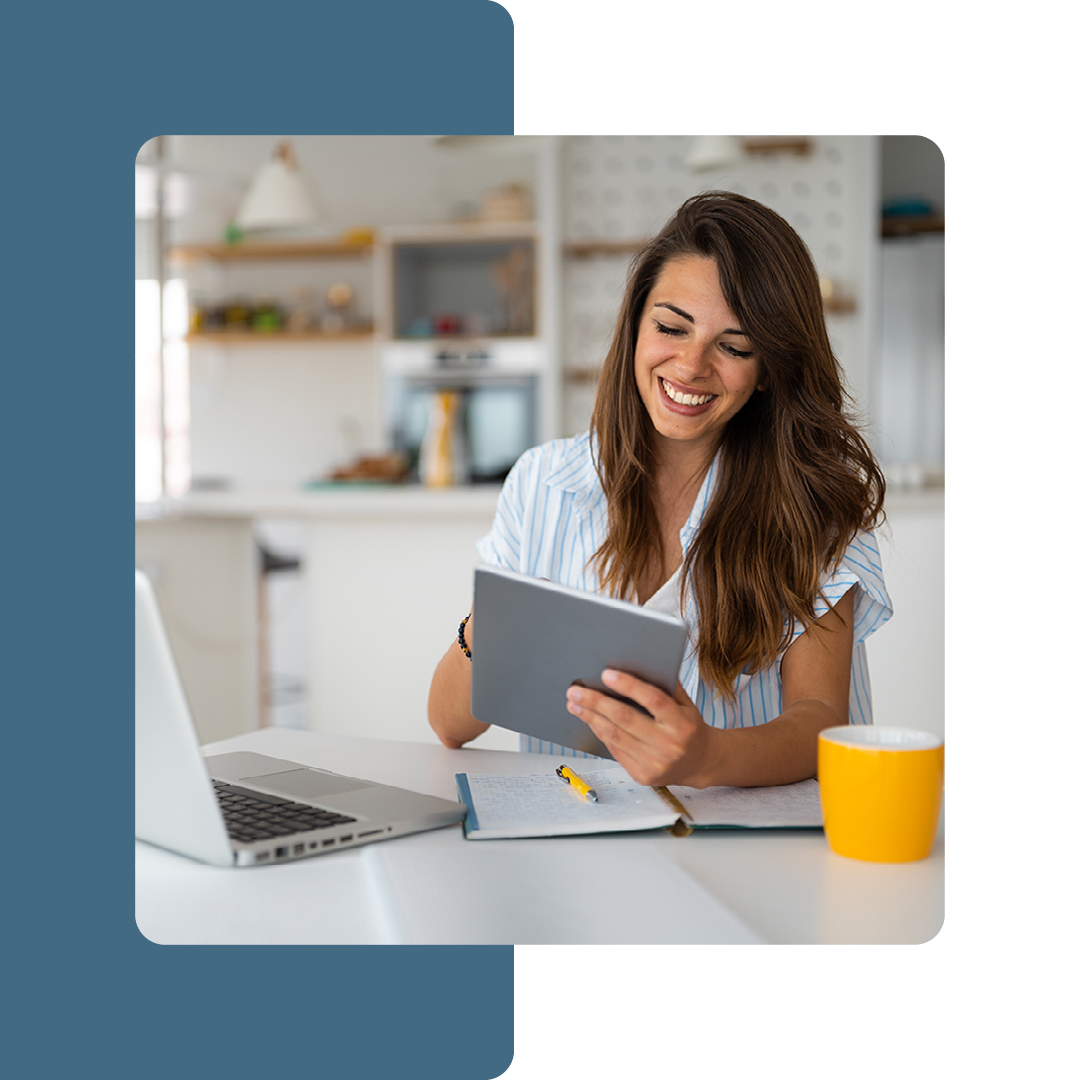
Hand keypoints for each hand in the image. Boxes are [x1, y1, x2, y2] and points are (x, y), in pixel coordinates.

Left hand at [565, 669, 714, 786]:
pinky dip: (600, 732)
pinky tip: (590, 720)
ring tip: (574, 704)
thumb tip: (633, 666)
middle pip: (625, 719)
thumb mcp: (686, 705)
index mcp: (682, 724)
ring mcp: (655, 763)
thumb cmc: (689, 728)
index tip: (606, 674)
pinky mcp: (642, 776)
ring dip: (591, 718)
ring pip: (615, 736)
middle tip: (576, 691)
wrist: (700, 764)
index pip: (653, 700)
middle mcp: (669, 745)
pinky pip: (615, 750)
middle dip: (596, 702)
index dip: (628, 686)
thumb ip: (665, 687)